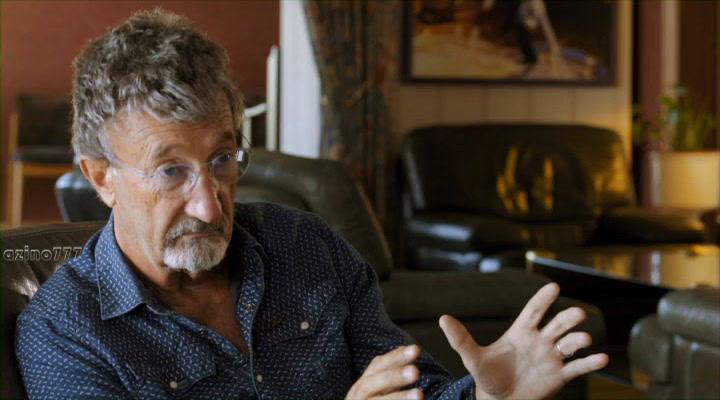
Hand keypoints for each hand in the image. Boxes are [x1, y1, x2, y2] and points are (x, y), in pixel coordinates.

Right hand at [346, 345, 424, 399]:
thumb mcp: (378, 389)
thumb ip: (389, 373)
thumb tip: (404, 348)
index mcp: (363, 385)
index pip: (378, 366)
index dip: (395, 357)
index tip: (416, 350)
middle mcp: (357, 397)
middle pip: (373, 383)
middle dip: (394, 376)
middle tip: (416, 371)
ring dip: (398, 398)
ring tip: (420, 395)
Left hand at [439, 283, 607, 399]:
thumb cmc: (487, 376)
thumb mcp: (472, 358)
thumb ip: (461, 339)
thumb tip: (443, 319)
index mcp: (520, 332)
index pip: (534, 311)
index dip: (543, 300)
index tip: (554, 287)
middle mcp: (540, 341)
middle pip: (557, 325)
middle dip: (567, 319)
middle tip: (578, 314)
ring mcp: (551, 357)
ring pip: (570, 344)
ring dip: (579, 340)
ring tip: (584, 340)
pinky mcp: (559, 376)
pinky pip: (577, 367)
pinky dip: (590, 363)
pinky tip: (602, 358)